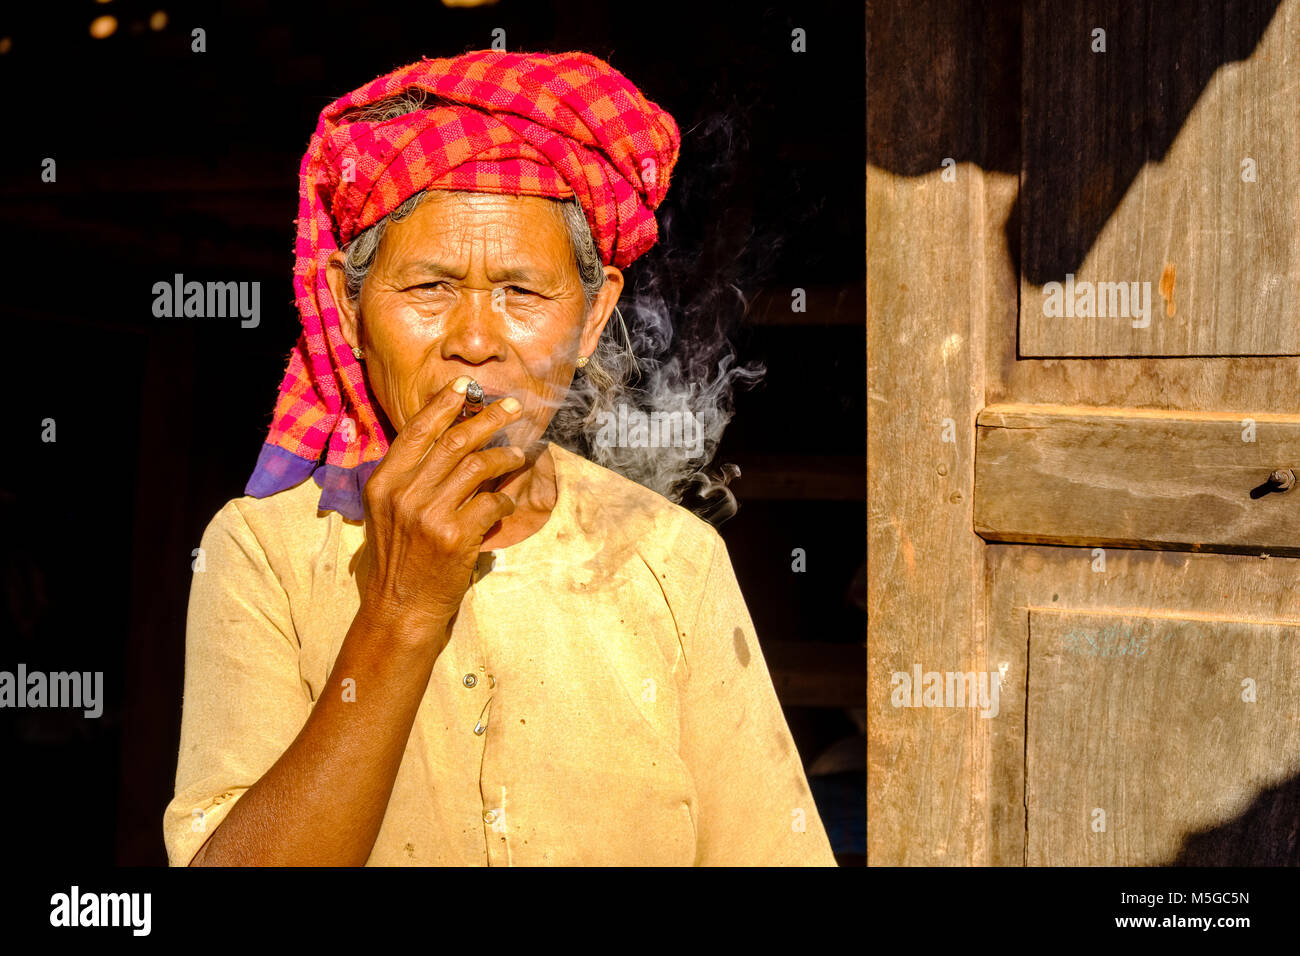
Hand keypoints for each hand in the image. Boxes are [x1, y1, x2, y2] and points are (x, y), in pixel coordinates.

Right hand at [357, 375, 525, 646]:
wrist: (399, 609)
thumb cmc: (399, 560)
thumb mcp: (388, 513)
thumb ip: (410, 479)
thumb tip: (451, 443)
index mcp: (383, 482)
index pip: (417, 431)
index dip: (444, 405)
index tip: (466, 387)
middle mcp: (403, 493)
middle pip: (454, 441)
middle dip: (487, 419)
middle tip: (512, 408)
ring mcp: (428, 514)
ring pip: (477, 467)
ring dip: (504, 457)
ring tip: (519, 454)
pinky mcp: (454, 537)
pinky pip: (491, 504)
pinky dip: (505, 501)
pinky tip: (507, 504)